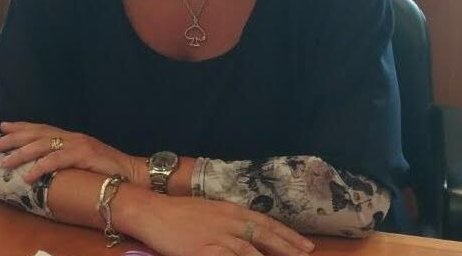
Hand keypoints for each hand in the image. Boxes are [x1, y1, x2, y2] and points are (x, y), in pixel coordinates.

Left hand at [0, 122, 144, 183]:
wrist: (132, 171)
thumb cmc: (107, 169)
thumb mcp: (83, 160)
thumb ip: (66, 158)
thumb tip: (45, 164)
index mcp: (71, 137)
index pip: (42, 128)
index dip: (22, 127)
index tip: (2, 127)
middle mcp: (72, 137)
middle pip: (37, 134)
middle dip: (13, 138)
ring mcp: (78, 145)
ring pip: (43, 146)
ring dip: (21, 154)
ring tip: (3, 162)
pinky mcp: (84, 156)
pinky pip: (57, 161)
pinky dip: (41, 167)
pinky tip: (28, 175)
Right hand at [135, 194, 314, 255]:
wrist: (154, 211)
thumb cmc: (179, 212)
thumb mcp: (210, 211)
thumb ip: (230, 221)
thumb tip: (247, 233)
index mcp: (232, 210)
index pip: (267, 223)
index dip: (287, 235)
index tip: (305, 244)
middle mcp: (230, 222)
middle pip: (266, 237)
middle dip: (289, 248)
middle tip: (307, 255)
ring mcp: (218, 237)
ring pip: (252, 252)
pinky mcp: (205, 251)